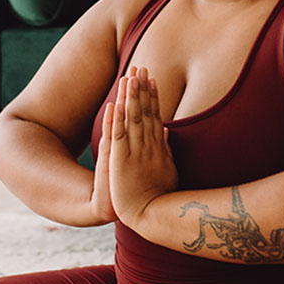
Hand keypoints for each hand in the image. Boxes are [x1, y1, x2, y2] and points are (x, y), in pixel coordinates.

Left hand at [108, 66, 177, 227]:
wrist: (152, 216)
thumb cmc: (162, 197)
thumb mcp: (168, 169)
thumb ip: (166, 148)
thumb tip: (165, 130)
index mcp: (159, 147)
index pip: (155, 115)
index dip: (153, 96)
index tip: (151, 79)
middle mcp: (149, 146)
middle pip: (145, 112)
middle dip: (142, 89)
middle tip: (141, 68)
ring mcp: (136, 152)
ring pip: (132, 119)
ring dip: (131, 97)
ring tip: (130, 77)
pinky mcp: (121, 161)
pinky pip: (119, 135)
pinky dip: (117, 119)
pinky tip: (115, 104)